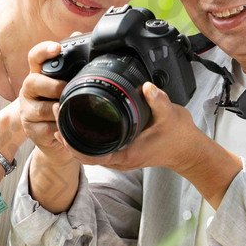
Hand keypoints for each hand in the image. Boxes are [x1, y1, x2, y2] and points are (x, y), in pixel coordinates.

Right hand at [18, 40, 74, 165]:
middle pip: (32, 82)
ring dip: (57, 110)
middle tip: (65, 90)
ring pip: (40, 109)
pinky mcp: (30, 131)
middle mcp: (29, 91)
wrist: (55, 137)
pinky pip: (44, 129)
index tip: (56, 48)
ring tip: (69, 111)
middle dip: (51, 86)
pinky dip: (57, 129)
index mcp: (39, 75)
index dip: (44, 51)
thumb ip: (72, 62)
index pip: (35, 58)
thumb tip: (78, 34)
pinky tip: (65, 129)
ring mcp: (27, 111)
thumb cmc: (62, 105)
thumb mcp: (67, 84)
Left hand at [64, 82, 242, 209]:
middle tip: (56, 109)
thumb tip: (147, 86)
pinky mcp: (122, 149)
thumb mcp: (170, 116)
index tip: (60, 122)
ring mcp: (119, 155)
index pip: (88, 155)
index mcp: (125, 155)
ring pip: (87, 149)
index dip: (70, 142)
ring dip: (73, 133)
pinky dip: (84, 135)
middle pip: (82, 152)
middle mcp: (119, 158)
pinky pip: (97, 145)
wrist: (189, 150)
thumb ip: (158, 101)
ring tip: (62, 111)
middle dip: (66, 133)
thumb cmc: (179, 138)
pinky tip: (79, 119)